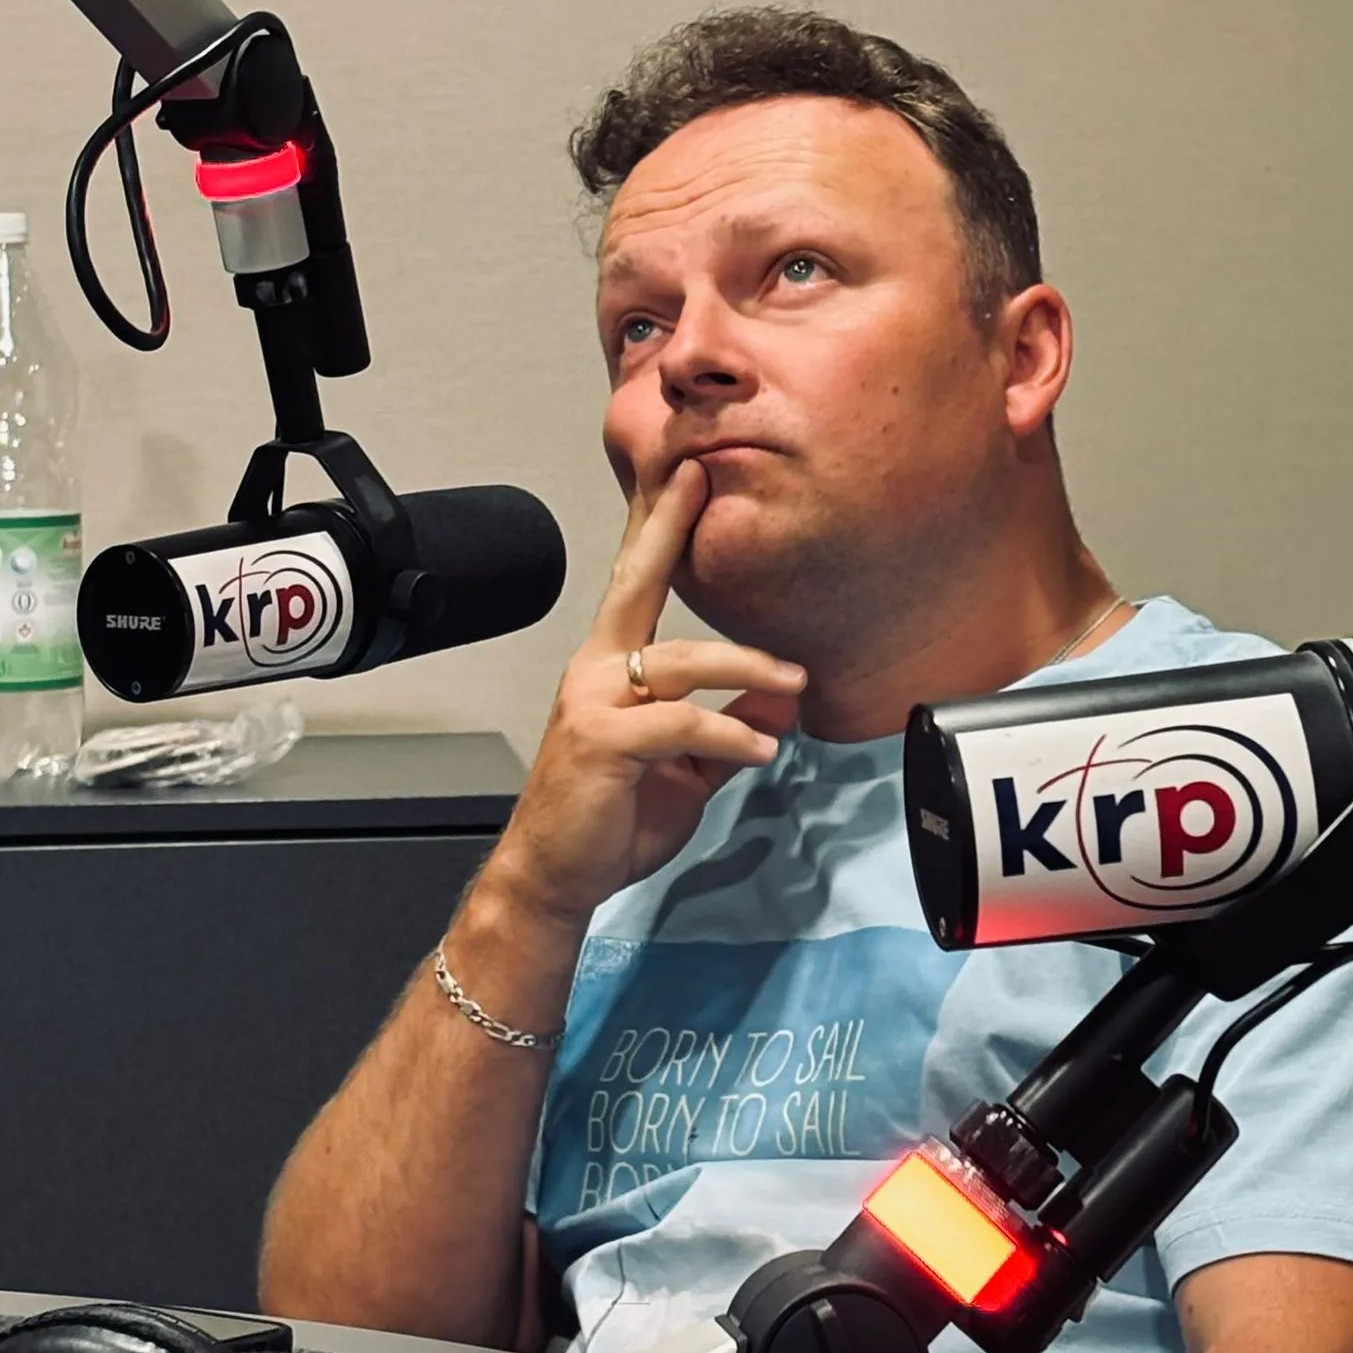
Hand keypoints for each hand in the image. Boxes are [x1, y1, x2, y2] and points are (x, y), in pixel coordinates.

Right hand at [486, 459, 804, 926]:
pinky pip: (680, 722)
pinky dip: (728, 732)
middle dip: (667, 525)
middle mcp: (596, 669)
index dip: (659, 527)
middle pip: (635, 583)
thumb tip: (782, 698)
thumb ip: (729, 727)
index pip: (637, 583)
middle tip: (697, 475)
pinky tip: (761, 750)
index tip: (684, 474)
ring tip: (795, 681)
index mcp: (612, 666)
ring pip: (680, 659)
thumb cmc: (613, 819)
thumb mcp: (689, 769)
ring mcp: (593, 701)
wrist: (557, 877)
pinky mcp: (602, 741)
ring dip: (746, 666)